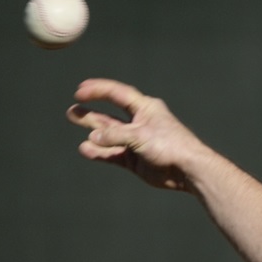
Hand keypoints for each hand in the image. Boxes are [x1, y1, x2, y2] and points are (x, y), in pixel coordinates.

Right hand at [66, 78, 210, 191]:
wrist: (188, 170)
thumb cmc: (171, 146)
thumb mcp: (140, 136)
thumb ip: (115, 135)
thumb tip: (93, 138)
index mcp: (145, 108)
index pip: (118, 94)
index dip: (99, 91)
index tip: (80, 91)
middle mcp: (140, 123)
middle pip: (110, 115)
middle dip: (91, 112)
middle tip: (73, 110)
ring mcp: (136, 142)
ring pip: (109, 136)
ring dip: (93, 131)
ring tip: (75, 126)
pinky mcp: (135, 159)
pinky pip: (113, 154)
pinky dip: (100, 152)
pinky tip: (86, 149)